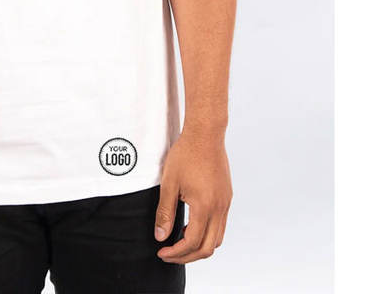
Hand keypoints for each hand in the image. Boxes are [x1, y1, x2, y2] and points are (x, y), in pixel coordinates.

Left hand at [154, 128, 231, 263]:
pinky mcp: (227, 196)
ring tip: (179, 241)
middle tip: (170, 254)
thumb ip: (165, 212)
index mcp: (204, 207)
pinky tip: (192, 225)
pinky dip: (207, 233)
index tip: (161, 252)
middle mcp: (219, 208)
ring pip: (217, 238)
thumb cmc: (186, 154)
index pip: (192, 242)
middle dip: (187, 256)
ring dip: (199, 246)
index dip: (176, 253)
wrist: (206, 133)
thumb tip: (161, 237)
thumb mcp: (169, 183)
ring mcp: (225, 203)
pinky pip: (221, 224)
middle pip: (208, 247)